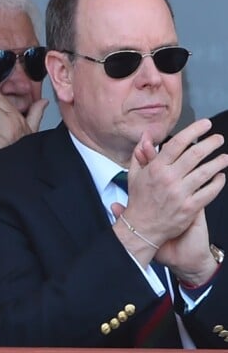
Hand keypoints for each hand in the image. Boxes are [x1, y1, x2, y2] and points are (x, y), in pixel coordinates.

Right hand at [113, 119, 227, 266]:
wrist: (142, 227)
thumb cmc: (139, 200)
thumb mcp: (135, 174)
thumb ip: (142, 153)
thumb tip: (147, 135)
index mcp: (155, 168)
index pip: (177, 144)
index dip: (193, 131)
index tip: (204, 125)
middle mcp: (169, 179)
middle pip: (195, 155)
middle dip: (210, 143)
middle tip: (218, 138)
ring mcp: (181, 194)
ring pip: (205, 172)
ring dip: (218, 162)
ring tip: (224, 157)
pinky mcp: (191, 208)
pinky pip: (209, 192)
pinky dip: (218, 183)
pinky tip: (221, 177)